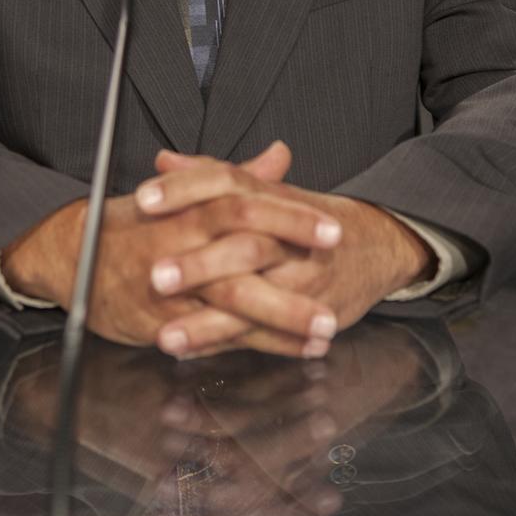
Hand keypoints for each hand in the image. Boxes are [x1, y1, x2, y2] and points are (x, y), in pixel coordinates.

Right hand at [1, 149, 343, 349]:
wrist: (73, 257)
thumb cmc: (137, 223)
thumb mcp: (186, 192)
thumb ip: (238, 176)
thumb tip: (280, 155)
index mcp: (189, 206)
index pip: (244, 202)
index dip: (290, 215)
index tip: (332, 227)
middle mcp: (182, 241)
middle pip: (243, 247)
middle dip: (292, 261)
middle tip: (338, 274)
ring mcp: (172, 285)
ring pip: (233, 298)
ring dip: (282, 314)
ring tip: (324, 327)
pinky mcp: (163, 322)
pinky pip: (215, 336)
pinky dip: (255, 344)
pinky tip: (291, 351)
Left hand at [145, 144, 435, 357]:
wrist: (373, 246)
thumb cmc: (307, 220)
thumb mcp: (262, 190)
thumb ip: (209, 176)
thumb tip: (163, 162)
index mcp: (271, 197)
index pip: (225, 183)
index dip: (184, 189)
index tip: (143, 200)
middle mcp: (288, 237)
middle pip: (243, 246)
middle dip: (198, 265)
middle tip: (155, 276)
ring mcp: (302, 279)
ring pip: (254, 300)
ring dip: (208, 324)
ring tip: (167, 336)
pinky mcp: (311, 315)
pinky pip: (265, 337)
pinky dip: (227, 346)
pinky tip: (193, 354)